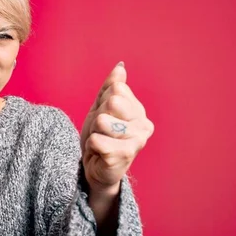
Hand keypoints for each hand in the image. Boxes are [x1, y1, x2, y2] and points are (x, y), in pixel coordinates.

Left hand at [80, 62, 153, 190]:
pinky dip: (91, 146)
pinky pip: (96, 140)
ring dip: (94, 132)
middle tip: (101, 132)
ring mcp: (136, 142)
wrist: (95, 169)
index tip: (105, 118)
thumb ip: (110, 87)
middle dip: (97, 118)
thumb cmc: (100, 138)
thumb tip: (120, 67)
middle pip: (111, 103)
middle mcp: (144, 125)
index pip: (115, 89)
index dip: (102, 103)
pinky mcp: (123, 156)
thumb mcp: (101, 108)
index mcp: (139, 111)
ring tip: (100, 142)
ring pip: (102, 120)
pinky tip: (100, 154)